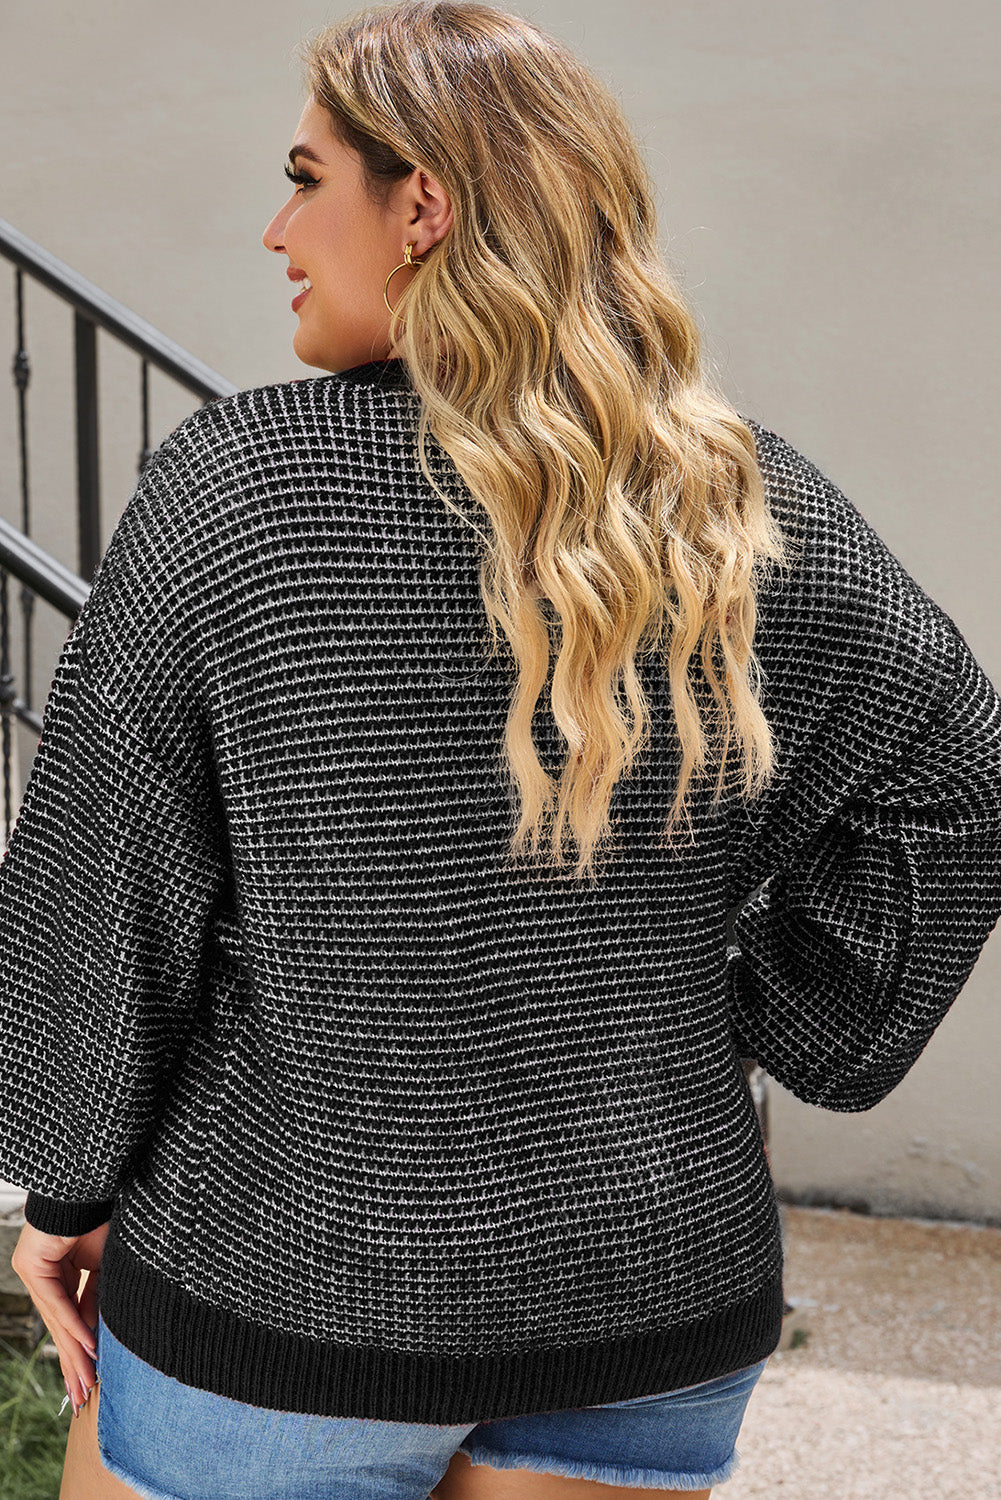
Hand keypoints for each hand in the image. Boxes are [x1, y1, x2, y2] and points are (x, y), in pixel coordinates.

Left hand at [10, 1218, 108, 1411]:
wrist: (93, 1186)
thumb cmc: (102, 1218)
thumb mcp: (104, 1267)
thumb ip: (95, 1298)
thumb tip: (95, 1334)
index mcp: (56, 1275)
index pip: (66, 1322)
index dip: (78, 1351)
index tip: (89, 1379)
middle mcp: (40, 1276)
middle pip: (58, 1328)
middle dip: (72, 1363)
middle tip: (81, 1395)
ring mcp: (32, 1271)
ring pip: (55, 1320)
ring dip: (74, 1352)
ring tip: (85, 1381)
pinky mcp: (31, 1266)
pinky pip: (56, 1301)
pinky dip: (73, 1323)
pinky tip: (86, 1346)